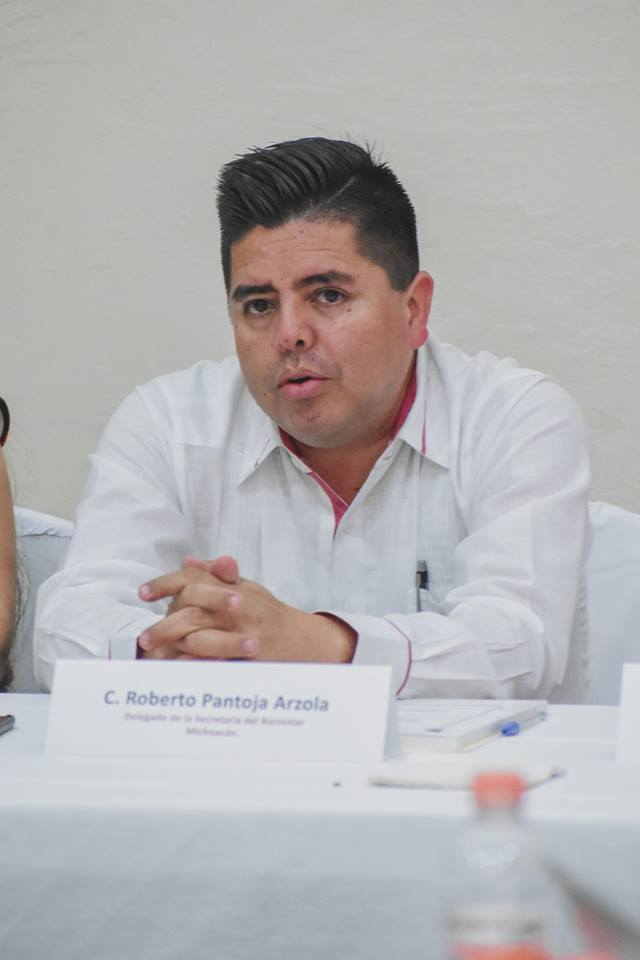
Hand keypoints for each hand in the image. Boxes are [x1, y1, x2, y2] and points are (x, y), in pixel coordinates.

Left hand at [137, 556, 355, 663]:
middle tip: (145, 638)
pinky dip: (195, 665)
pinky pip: (215, 662)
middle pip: (191, 610)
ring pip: (200, 636)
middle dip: (164, 624)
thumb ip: (216, 577)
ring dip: (174, 646)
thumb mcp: (247, 589)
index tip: (143, 593)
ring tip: (155, 657)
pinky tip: (178, 669)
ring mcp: (241, 633)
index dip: (165, 584)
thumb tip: (188, 561)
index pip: (193, 579)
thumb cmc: (271, 616)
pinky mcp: (248, 657)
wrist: (306, 641)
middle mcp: (235, 607)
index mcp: (232, 588)